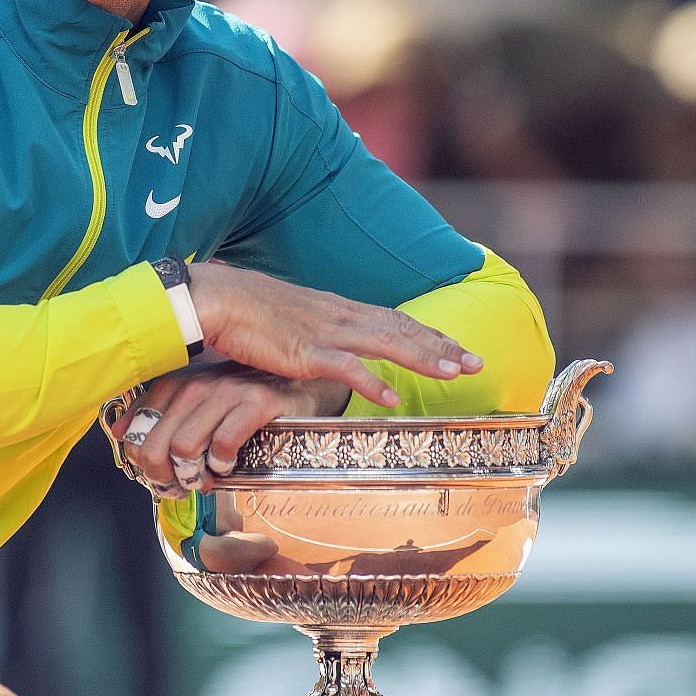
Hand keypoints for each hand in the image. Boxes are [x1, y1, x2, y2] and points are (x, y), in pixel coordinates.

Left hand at [110, 359, 344, 495]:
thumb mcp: (199, 406)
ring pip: (184, 446)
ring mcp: (227, 392)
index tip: (159, 478)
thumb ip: (161, 418)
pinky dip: (222, 463)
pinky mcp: (257, 402)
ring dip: (192, 475)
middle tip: (180, 488)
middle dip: (163, 477)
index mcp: (177, 385)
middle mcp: (197, 385)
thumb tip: (120, 436)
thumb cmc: (244, 401)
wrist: (300, 383)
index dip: (142, 463)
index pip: (137, 429)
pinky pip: (224, 442)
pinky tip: (229, 465)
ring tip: (205, 479)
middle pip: (155, 444)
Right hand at [185, 263, 481, 409]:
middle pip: (401, 330)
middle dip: (441, 346)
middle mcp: (341, 316)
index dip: (429, 336)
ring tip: (453, 372)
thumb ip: (319, 334)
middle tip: (477, 362)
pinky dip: (370, 380)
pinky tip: (390, 396)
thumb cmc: (248, 312)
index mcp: (339, 310)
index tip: (458, 349)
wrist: (217, 299)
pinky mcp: (303, 351)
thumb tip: (335, 350)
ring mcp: (325, 333)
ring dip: (421, 358)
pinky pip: (344, 367)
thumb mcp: (294, 319)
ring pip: (385, 343)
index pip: (395, 320)